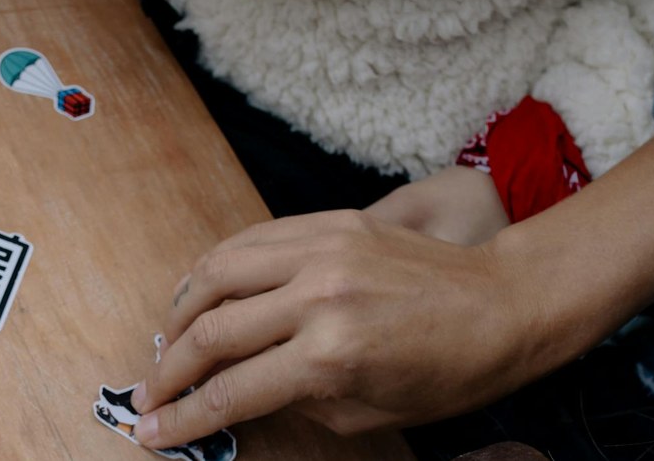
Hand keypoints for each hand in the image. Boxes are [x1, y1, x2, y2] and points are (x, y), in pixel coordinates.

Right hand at [128, 211, 547, 447]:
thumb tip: (236, 392)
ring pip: (216, 272)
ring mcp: (322, 251)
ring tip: (169, 340)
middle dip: (168, 371)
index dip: (184, 417)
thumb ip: (292, 401)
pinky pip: (251, 239)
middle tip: (150, 393)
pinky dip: (215, 266)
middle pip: (210, 331)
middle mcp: (318, 298)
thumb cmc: (446, 374)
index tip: (152, 431)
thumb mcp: (365, 414)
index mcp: (331, 357)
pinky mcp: (330, 223)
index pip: (232, 392)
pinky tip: (203, 289)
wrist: (503, 305)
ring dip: (179, 311)